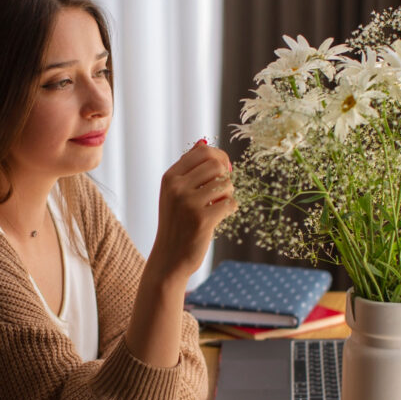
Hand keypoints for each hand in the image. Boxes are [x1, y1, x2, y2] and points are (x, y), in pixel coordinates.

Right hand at [149, 140, 235, 283]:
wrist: (169, 258)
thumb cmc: (177, 223)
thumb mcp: (175, 193)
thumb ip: (188, 169)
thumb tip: (203, 141)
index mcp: (170, 177)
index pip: (202, 152)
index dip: (219, 157)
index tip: (223, 169)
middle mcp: (177, 187)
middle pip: (217, 164)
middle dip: (225, 176)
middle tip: (222, 191)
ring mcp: (188, 203)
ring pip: (226, 184)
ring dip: (228, 195)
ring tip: (218, 206)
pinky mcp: (202, 219)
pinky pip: (231, 203)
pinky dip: (230, 209)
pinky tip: (220, 217)